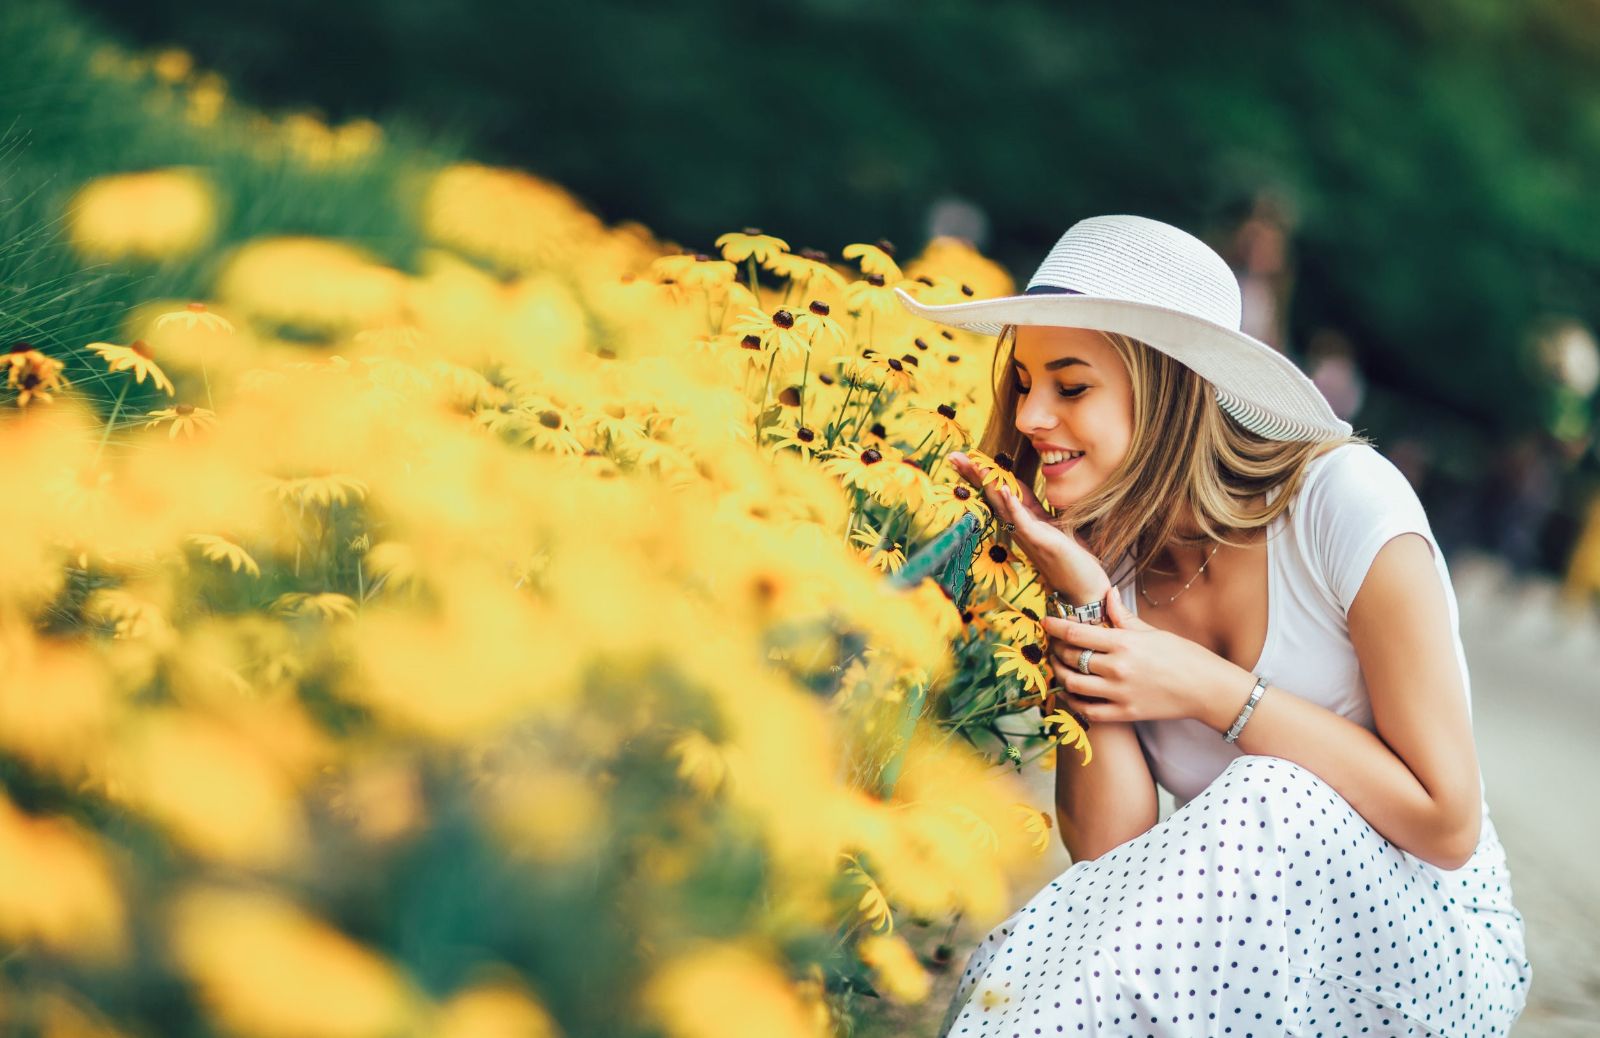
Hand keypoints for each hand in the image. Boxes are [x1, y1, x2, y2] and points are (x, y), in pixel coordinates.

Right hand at [946, 451, 1107, 599]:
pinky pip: (1024, 522)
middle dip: (974, 475)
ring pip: (1003, 505)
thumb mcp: (1055, 526)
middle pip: (993, 495)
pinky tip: (1006, 491)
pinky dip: (1014, 506)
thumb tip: (1023, 494)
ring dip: (989, 484)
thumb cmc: (1073, 560)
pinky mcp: (1042, 542)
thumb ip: (1039, 510)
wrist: (1085, 589)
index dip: (983, 473)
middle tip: (954, 457)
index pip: (1000, 491)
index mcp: (1024, 520)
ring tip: (975, 464)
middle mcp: (1020, 528)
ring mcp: (1029, 535)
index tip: (964, 456)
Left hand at [1041, 584, 1252, 726]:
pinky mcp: (1124, 714)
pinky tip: (1069, 692)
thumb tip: (1108, 594)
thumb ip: (1124, 616)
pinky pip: (1087, 711)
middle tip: (1053, 644)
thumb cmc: (1183, 656)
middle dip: (1056, 649)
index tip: (1046, 621)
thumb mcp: (1153, 631)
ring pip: (1073, 684)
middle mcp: (1117, 668)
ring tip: (1058, 666)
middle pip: (1071, 657)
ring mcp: (1119, 693)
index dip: (1056, 626)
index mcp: (1124, 643)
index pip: (1077, 632)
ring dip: (1059, 674)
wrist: (1207, 689)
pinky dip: (1073, 701)